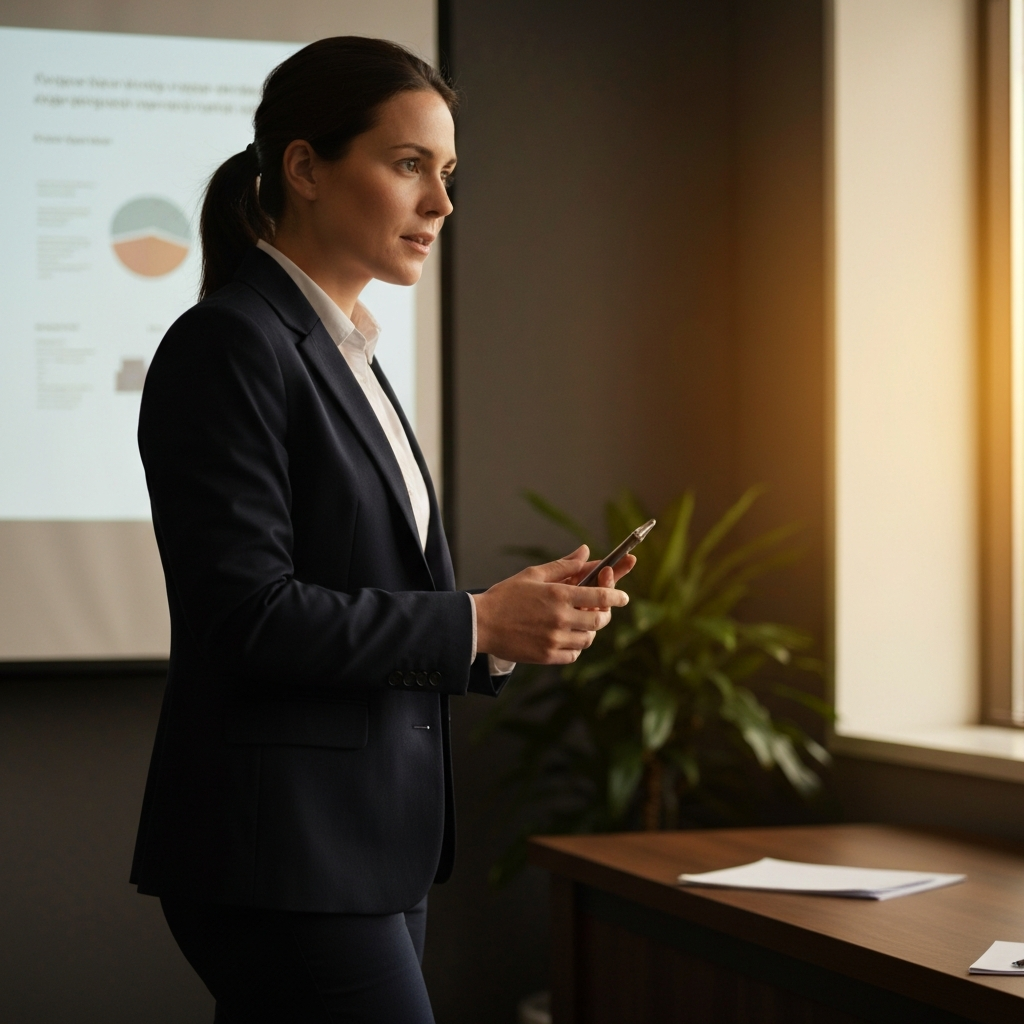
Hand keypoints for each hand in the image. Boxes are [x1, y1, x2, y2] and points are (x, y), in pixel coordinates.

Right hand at [472, 546, 632, 664]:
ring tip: (578, 622)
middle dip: (604, 614)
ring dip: (589, 630)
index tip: (623, 597)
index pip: (600, 596)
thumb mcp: (533, 574)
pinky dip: (575, 646)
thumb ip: (564, 565)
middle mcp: (560, 618)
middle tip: (600, 610)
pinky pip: (573, 654)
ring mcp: (554, 639)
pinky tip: (566, 637)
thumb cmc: (505, 596)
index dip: (616, 596)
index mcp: (558, 595)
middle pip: (599, 620)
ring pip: (588, 639)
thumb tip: (585, 551)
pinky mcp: (546, 656)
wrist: (480, 624)